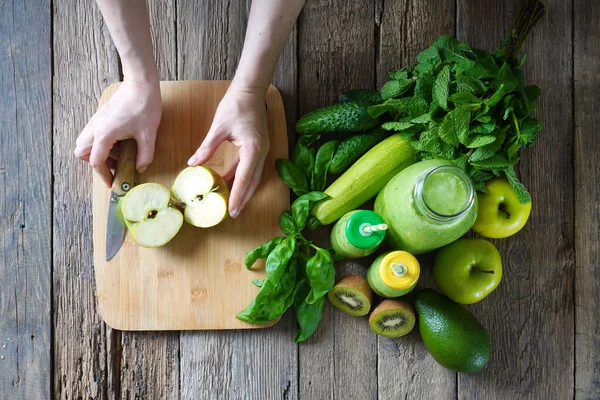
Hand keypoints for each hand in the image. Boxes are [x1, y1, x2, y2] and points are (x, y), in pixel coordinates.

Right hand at [74, 78, 161, 186]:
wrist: (141, 84)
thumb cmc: (144, 106)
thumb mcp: (148, 135)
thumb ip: (145, 156)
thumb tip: (141, 168)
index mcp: (104, 134)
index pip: (96, 162)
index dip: (103, 175)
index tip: (113, 183)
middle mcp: (95, 128)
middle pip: (81, 152)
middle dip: (94, 163)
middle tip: (113, 166)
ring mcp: (96, 121)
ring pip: (85, 142)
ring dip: (97, 152)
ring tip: (118, 154)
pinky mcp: (101, 116)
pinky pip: (92, 134)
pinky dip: (100, 143)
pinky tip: (119, 142)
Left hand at [188, 84, 269, 218]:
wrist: (250, 90)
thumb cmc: (236, 105)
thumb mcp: (218, 127)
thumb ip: (207, 148)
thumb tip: (193, 164)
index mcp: (253, 149)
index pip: (244, 178)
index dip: (237, 195)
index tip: (231, 210)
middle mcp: (261, 152)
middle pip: (252, 182)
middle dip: (243, 198)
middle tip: (233, 213)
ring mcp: (262, 150)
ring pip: (253, 176)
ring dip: (243, 189)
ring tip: (232, 203)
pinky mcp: (258, 147)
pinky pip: (251, 167)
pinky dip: (242, 177)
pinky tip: (230, 182)